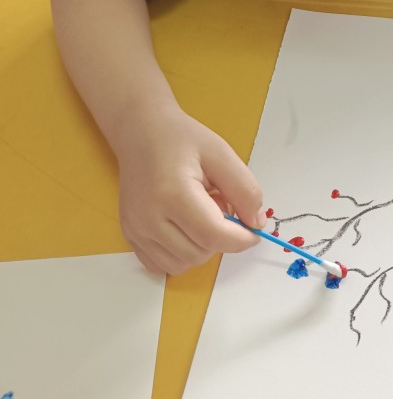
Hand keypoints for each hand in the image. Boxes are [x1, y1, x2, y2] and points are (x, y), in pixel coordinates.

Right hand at [115, 104, 264, 273]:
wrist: (142, 133)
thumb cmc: (181, 139)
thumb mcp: (221, 154)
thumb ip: (244, 190)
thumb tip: (256, 224)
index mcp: (173, 194)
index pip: (213, 235)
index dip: (241, 239)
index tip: (254, 231)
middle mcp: (148, 218)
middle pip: (199, 253)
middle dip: (219, 237)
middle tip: (217, 204)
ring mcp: (136, 230)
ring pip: (182, 264)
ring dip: (200, 247)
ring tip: (199, 213)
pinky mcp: (130, 236)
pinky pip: (163, 265)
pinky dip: (181, 254)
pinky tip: (183, 226)